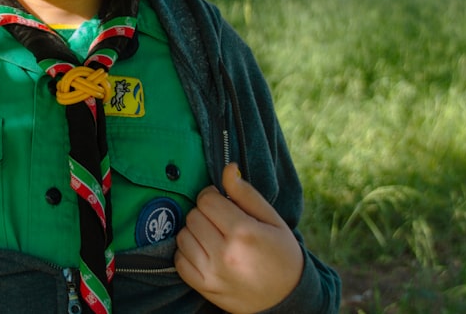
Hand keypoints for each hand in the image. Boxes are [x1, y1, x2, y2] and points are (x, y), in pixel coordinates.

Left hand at [175, 164, 302, 313]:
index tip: (222, 201)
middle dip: (205, 213)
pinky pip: (179, 260)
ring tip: (214, 236)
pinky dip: (188, 252)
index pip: (206, 200)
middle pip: (193, 216)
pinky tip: (205, 251)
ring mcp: (211, 273)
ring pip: (183, 236)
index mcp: (243, 232)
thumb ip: (246, 193)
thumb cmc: (282, 254)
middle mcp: (224, 254)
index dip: (213, 196)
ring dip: (195, 232)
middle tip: (221, 221)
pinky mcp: (203, 287)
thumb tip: (228, 168)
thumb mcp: (272, 220)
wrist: (287, 298)